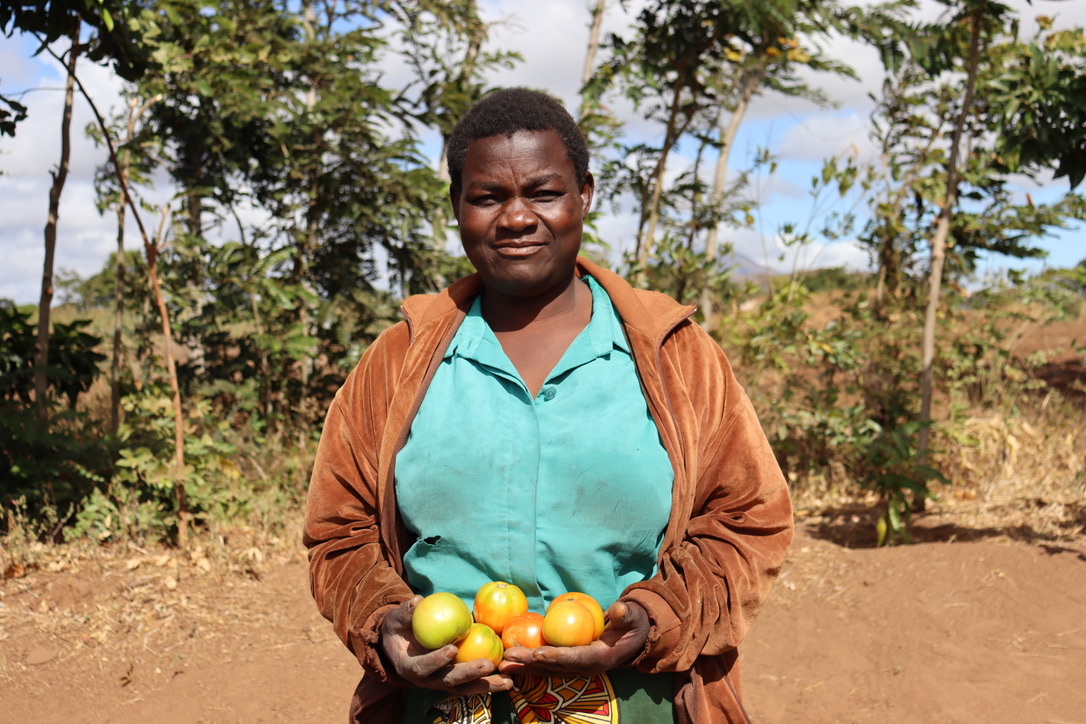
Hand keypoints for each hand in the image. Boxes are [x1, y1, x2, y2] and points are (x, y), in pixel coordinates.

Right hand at [379, 596, 513, 694]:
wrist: (399, 645)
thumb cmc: (398, 629)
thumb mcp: (396, 619)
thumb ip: (405, 612)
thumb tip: (416, 601)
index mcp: (409, 667)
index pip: (421, 667)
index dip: (436, 660)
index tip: (451, 649)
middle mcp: (426, 680)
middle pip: (448, 681)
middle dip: (468, 674)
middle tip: (487, 665)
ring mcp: (441, 682)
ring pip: (464, 687)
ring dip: (486, 685)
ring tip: (507, 681)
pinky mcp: (454, 681)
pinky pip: (472, 684)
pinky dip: (489, 683)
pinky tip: (508, 679)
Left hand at [498, 599, 649, 676]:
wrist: (634, 636)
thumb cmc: (632, 623)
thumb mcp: (633, 616)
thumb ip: (626, 614)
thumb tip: (618, 609)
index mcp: (600, 658)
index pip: (575, 658)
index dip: (556, 656)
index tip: (537, 654)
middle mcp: (586, 667)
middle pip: (554, 666)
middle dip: (531, 662)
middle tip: (508, 656)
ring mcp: (577, 666)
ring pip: (547, 668)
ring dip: (524, 666)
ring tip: (502, 662)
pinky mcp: (570, 662)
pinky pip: (547, 663)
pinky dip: (530, 662)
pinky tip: (512, 659)